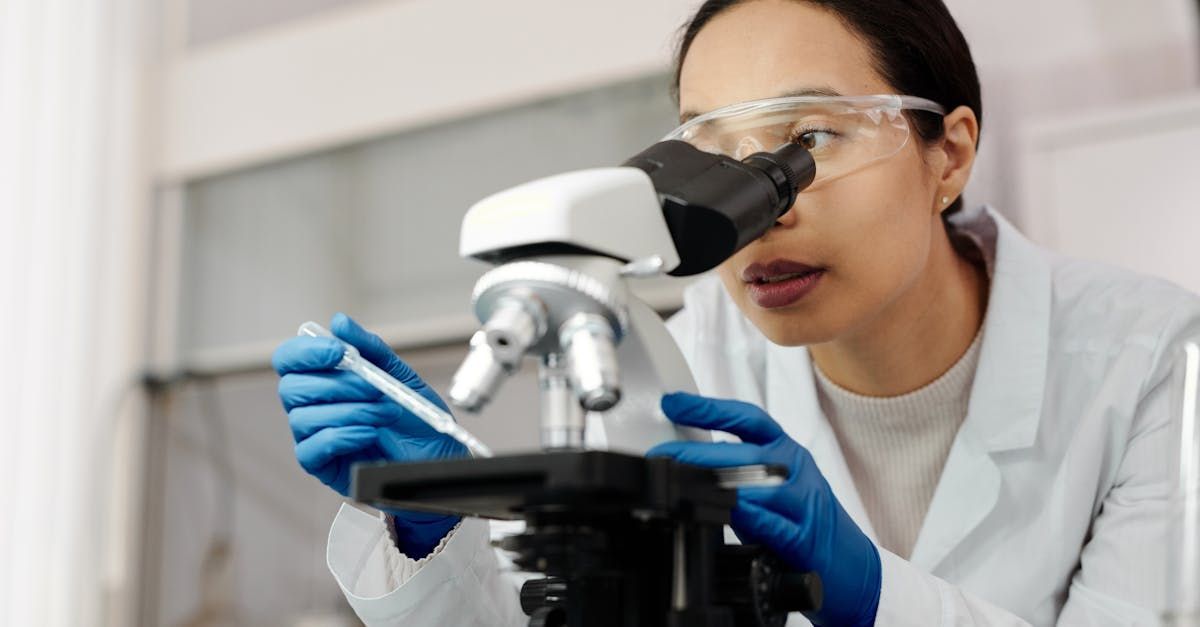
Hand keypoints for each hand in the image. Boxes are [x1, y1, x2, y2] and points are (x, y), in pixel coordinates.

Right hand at [272, 312, 466, 557]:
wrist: (436, 456)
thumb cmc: (415, 417)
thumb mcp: (398, 375)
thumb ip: (369, 348)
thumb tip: (339, 322)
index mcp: (324, 379)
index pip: (289, 360)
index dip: (306, 352)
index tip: (339, 352)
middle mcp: (313, 406)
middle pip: (291, 388)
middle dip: (337, 384)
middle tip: (374, 388)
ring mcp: (314, 437)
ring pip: (303, 418)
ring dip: (349, 411)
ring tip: (384, 414)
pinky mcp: (322, 466)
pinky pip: (310, 449)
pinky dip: (341, 436)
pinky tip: (369, 434)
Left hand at [647, 392, 880, 626]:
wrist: (852, 567)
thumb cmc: (804, 523)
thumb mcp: (771, 486)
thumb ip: (737, 470)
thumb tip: (687, 459)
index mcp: (786, 452)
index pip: (748, 419)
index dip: (709, 408)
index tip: (674, 403)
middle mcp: (796, 470)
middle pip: (746, 452)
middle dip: (700, 453)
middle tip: (665, 453)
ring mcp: (803, 502)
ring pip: (761, 483)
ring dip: (719, 482)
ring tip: (685, 479)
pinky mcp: (805, 538)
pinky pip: (774, 523)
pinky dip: (750, 516)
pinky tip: (729, 511)